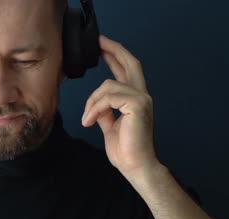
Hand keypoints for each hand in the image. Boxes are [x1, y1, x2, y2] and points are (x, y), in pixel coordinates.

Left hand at [82, 35, 160, 176]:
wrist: (136, 166)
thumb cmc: (126, 151)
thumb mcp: (110, 127)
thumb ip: (105, 112)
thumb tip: (95, 105)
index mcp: (135, 100)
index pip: (127, 71)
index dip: (116, 56)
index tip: (102, 46)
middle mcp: (141, 96)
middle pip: (130, 63)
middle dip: (114, 50)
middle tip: (98, 42)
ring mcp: (142, 99)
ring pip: (109, 85)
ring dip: (92, 101)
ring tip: (86, 119)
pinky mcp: (137, 106)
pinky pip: (108, 97)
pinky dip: (95, 108)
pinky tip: (89, 120)